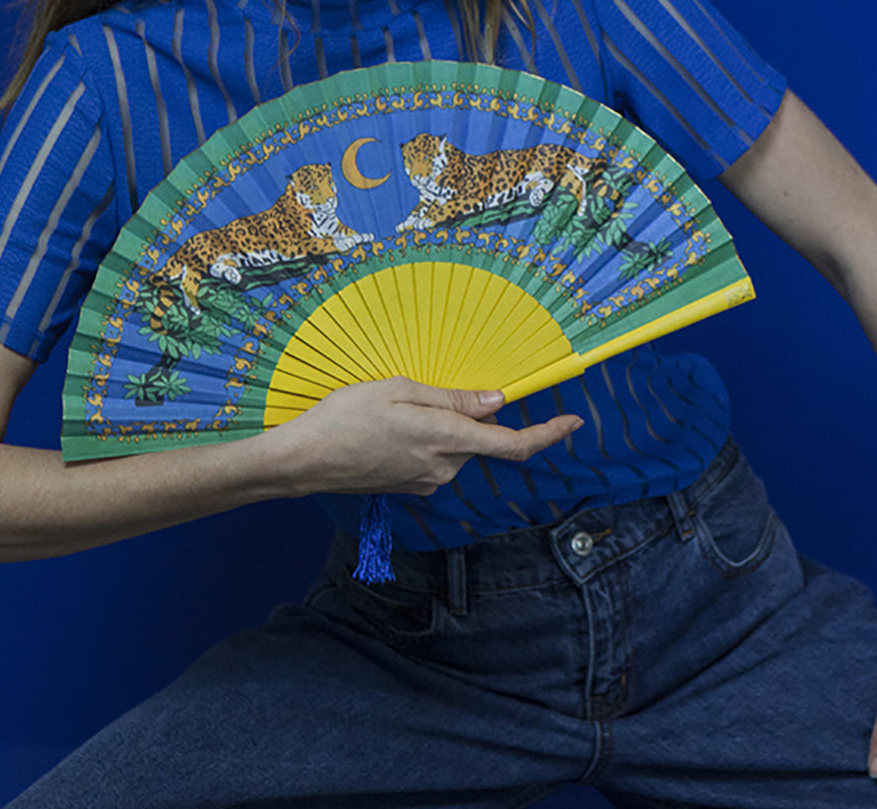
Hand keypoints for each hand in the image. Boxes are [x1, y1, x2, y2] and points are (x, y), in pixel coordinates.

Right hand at [266, 377, 582, 496]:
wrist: (303, 461)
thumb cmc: (345, 417)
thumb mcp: (400, 390)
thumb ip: (452, 400)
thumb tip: (496, 403)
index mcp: (446, 440)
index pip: (512, 444)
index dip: (548, 434)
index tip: (573, 422)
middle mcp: (443, 467)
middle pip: (479, 439)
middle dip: (469, 415)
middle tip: (424, 392)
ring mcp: (427, 481)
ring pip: (455, 446)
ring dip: (442, 425)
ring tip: (394, 408)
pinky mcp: (411, 486)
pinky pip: (435, 457)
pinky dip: (426, 439)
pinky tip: (389, 427)